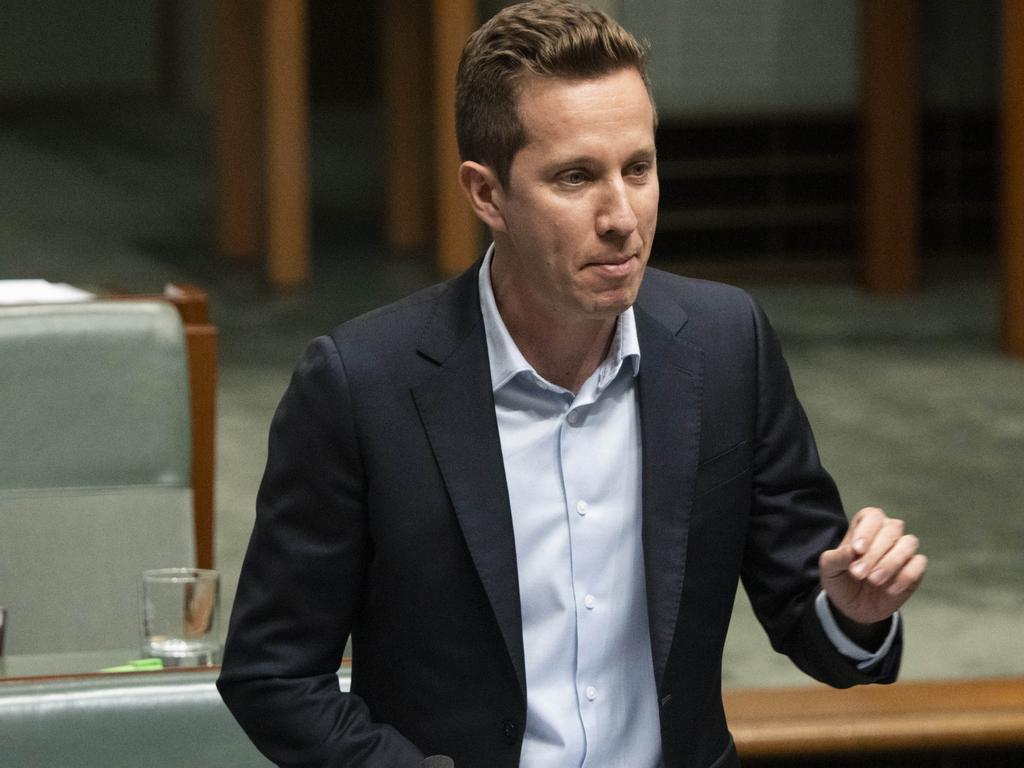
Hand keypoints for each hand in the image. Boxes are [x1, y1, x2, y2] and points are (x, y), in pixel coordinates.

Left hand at [819, 507, 926, 624]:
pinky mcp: (914, 568)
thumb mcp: (830, 570)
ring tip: (873, 581)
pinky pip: (918, 563)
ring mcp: (902, 550)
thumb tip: (851, 550)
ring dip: (891, 562)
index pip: (872, 516)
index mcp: (864, 527)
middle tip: (859, 574)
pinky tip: (890, 590)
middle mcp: (886, 534)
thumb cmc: (841, 580)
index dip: (866, 531)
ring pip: (908, 542)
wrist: (854, 608)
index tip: (857, 550)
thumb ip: (837, 558)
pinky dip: (905, 576)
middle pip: (892, 528)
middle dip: (875, 552)